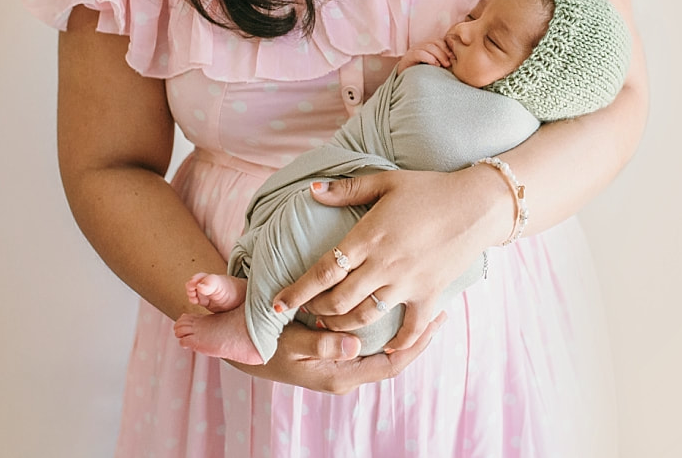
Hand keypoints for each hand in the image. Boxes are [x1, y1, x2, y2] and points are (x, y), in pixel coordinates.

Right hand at [227, 314, 446, 394]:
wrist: (238, 347)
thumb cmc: (264, 342)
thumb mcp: (290, 343)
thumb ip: (322, 345)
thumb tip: (355, 346)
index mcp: (339, 375)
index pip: (391, 365)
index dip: (416, 345)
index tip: (437, 320)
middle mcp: (345, 374)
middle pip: (394, 359)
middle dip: (419, 336)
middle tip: (443, 309)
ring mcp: (341, 364)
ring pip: (384, 350)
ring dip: (406, 331)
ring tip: (428, 306)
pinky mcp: (336, 352)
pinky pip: (370, 343)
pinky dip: (387, 328)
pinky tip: (397, 307)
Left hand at [273, 167, 512, 351]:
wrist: (478, 205)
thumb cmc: (430, 188)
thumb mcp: (387, 181)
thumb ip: (347, 190)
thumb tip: (312, 191)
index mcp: (368, 237)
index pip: (323, 271)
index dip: (296, 291)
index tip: (275, 305)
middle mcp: (384, 265)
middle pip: (338, 301)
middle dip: (316, 310)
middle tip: (304, 312)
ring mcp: (408, 283)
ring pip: (365, 316)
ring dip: (343, 326)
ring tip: (330, 326)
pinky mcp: (430, 294)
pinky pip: (409, 328)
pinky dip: (396, 342)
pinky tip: (384, 347)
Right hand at [395, 39, 453, 73]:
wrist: (406, 84)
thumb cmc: (424, 76)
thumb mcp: (436, 67)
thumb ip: (444, 62)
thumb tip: (458, 60)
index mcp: (427, 47)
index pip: (439, 41)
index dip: (447, 47)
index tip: (454, 57)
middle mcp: (420, 46)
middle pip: (435, 42)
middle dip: (444, 52)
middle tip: (449, 64)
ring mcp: (413, 51)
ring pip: (428, 47)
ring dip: (438, 55)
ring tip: (443, 65)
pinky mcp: (407, 58)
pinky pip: (419, 53)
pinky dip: (429, 58)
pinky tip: (434, 65)